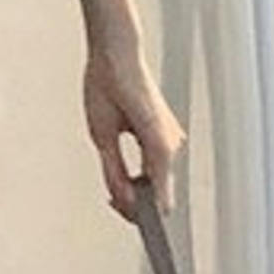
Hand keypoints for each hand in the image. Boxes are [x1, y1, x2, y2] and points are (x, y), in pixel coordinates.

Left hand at [83, 46, 186, 222]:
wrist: (117, 52)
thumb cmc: (106, 83)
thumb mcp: (101, 131)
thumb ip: (113, 170)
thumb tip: (122, 200)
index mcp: (158, 146)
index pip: (158, 199)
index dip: (142, 214)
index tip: (129, 220)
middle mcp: (172, 143)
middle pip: (161, 191)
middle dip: (138, 200)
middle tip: (112, 201)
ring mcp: (172, 136)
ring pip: (161, 177)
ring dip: (141, 185)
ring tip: (115, 187)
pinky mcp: (166, 130)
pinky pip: (159, 161)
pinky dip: (145, 171)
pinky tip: (127, 171)